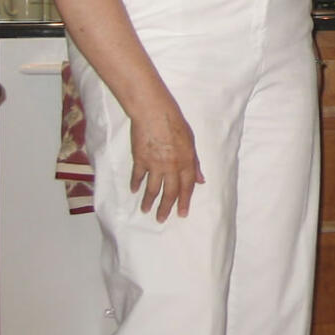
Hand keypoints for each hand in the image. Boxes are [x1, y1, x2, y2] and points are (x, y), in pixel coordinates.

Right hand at [129, 106, 204, 221]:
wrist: (155, 114)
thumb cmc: (176, 124)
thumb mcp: (191, 142)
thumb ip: (194, 162)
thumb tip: (201, 180)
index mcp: (186, 162)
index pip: (187, 187)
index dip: (185, 201)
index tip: (182, 214)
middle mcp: (171, 167)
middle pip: (169, 193)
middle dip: (166, 208)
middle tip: (161, 219)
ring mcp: (155, 165)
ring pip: (152, 189)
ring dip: (149, 202)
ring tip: (146, 211)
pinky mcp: (140, 160)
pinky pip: (138, 176)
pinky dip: (136, 184)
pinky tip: (134, 190)